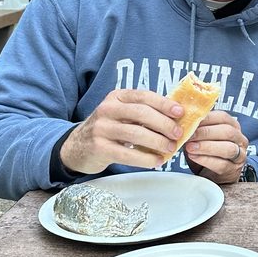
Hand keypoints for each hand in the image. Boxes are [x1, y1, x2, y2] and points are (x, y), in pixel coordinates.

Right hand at [59, 88, 185, 174]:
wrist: (77, 147)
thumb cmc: (109, 129)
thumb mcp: (122, 114)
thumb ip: (143, 112)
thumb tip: (177, 118)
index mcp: (116, 96)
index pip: (144, 96)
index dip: (164, 104)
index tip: (180, 112)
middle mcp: (107, 109)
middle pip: (141, 113)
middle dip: (163, 124)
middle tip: (178, 134)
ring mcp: (101, 128)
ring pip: (135, 133)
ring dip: (157, 142)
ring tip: (170, 149)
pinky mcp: (99, 148)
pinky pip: (127, 153)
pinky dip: (145, 158)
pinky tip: (157, 161)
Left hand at [183, 111, 248, 184]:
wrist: (212, 176)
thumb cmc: (207, 152)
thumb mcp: (202, 138)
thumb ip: (197, 129)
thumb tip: (185, 122)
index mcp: (233, 126)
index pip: (223, 117)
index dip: (207, 118)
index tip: (192, 122)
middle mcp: (239, 139)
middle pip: (227, 132)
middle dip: (206, 133)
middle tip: (190, 136)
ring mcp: (240, 155)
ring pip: (227, 148)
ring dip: (207, 147)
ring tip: (190, 148)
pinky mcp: (234, 170)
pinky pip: (222, 164)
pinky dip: (206, 160)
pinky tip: (194, 157)